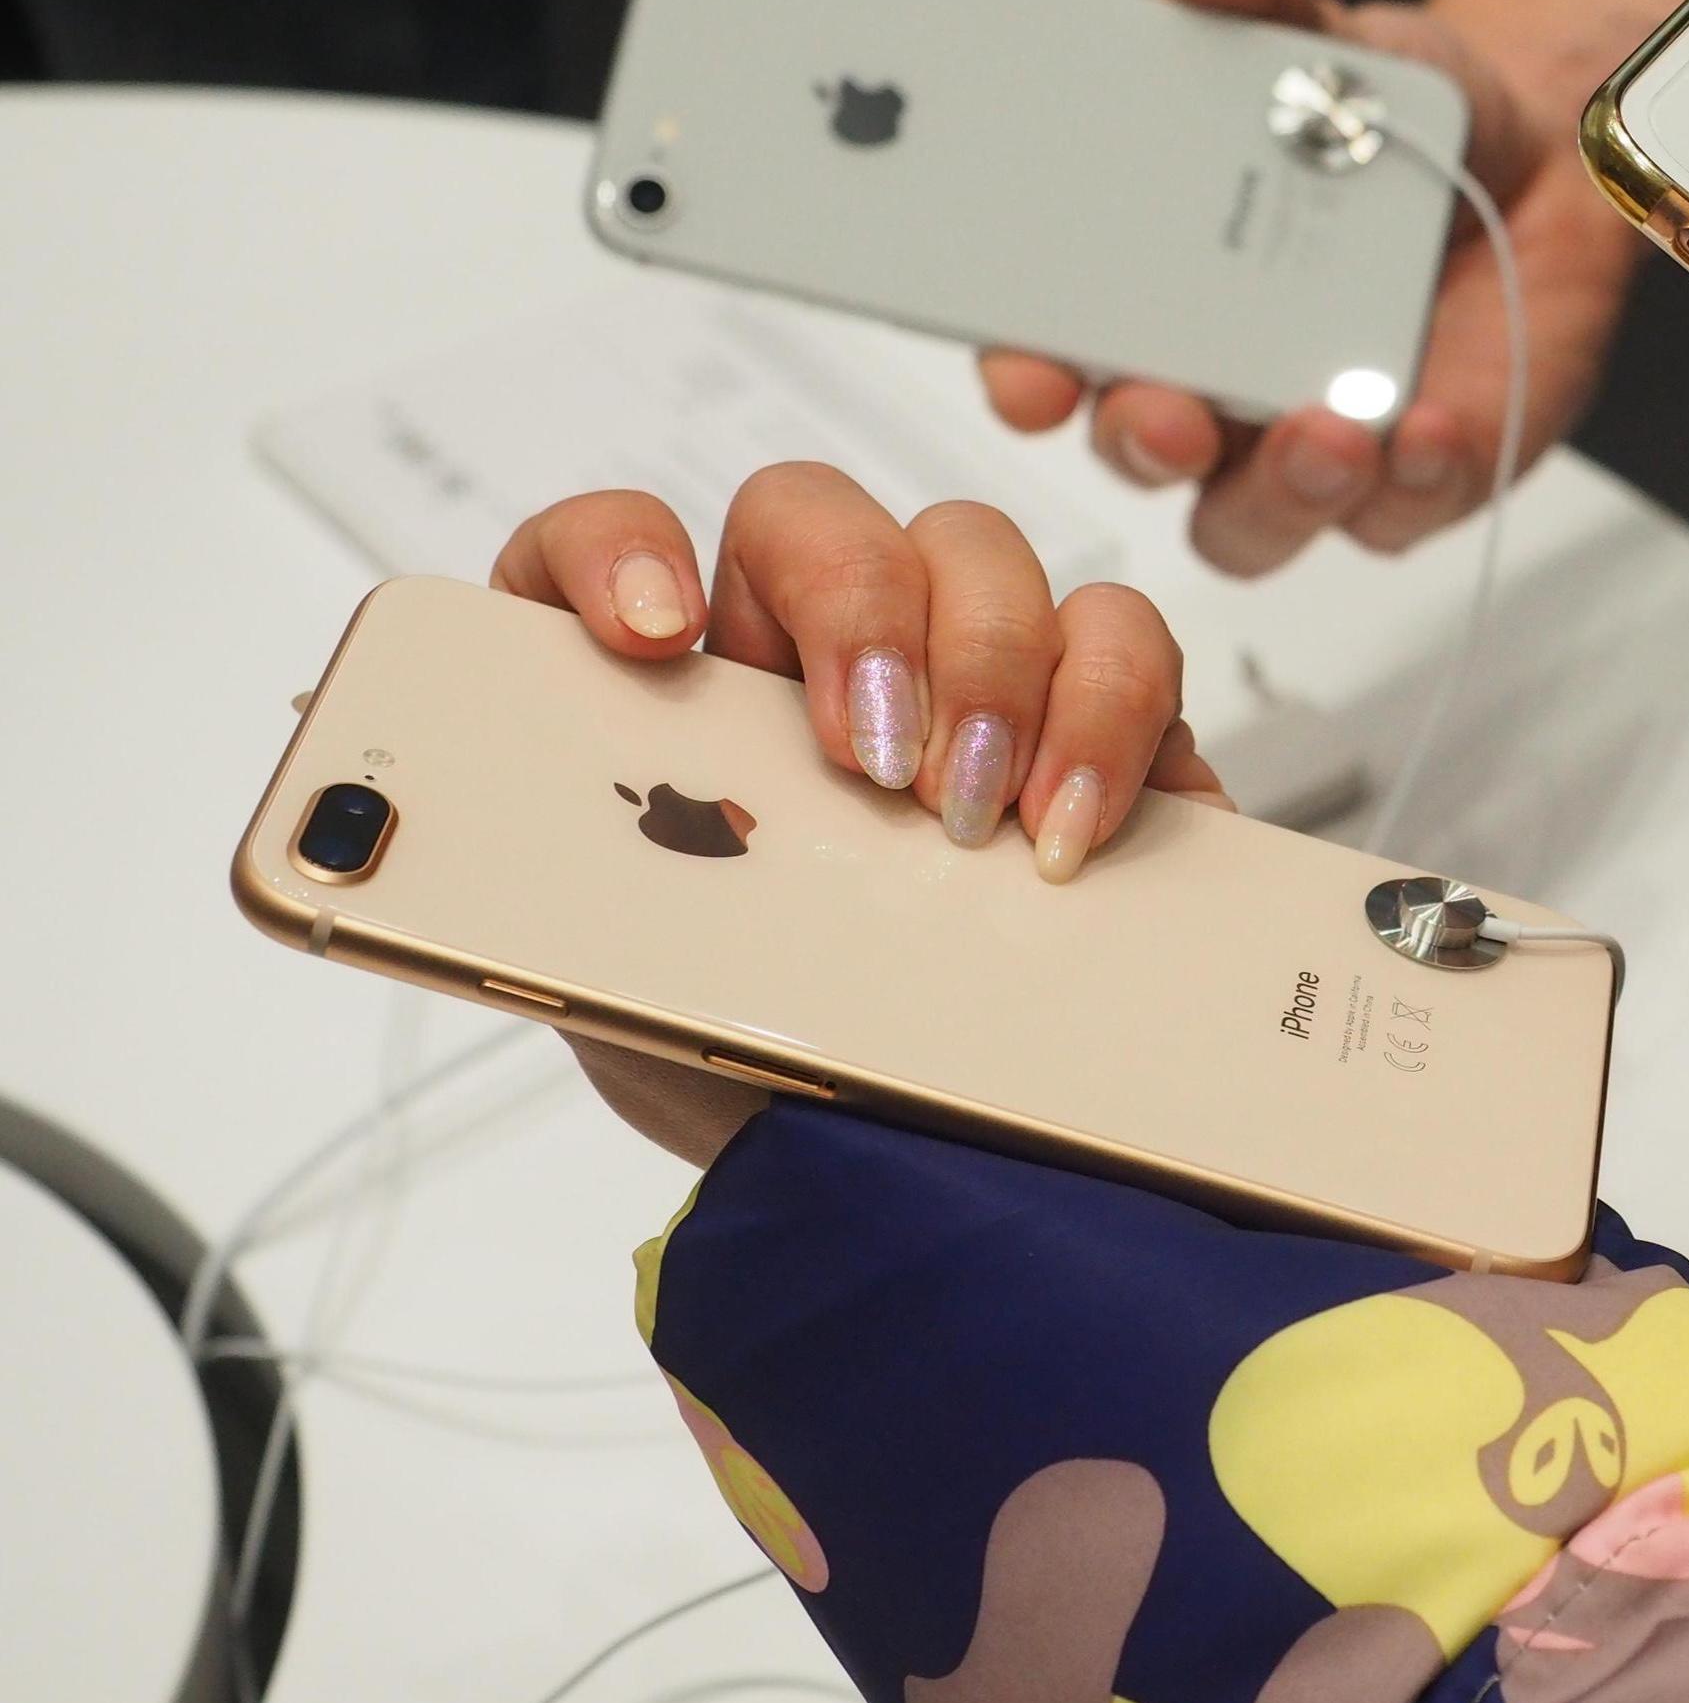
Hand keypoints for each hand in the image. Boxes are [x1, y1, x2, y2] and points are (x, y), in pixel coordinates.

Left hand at [493, 465, 1232, 1159]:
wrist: (941, 1186)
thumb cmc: (776, 1095)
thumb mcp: (650, 1022)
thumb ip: (602, 920)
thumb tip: (555, 861)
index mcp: (672, 720)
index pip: (598, 551)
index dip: (611, 553)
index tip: (653, 637)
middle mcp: (805, 669)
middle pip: (813, 515)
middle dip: (853, 605)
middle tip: (873, 759)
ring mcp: (960, 679)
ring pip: (973, 548)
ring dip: (985, 665)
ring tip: (973, 818)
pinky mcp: (1097, 724)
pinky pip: (1118, 629)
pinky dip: (1105, 711)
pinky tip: (1067, 827)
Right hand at [978, 0, 1646, 577]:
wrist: (1539, 164)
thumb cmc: (1391, 125)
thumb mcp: (1333, 42)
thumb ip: (1267, 0)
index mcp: (1145, 292)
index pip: (1045, 351)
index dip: (1022, 371)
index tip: (1030, 366)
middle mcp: (1208, 386)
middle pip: (1136, 453)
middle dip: (1145, 441)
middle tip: (1175, 415)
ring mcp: (1304, 446)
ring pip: (1251, 522)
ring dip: (1281, 490)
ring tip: (1328, 433)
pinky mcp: (1411, 479)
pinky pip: (1392, 517)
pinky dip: (1410, 481)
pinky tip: (1433, 426)